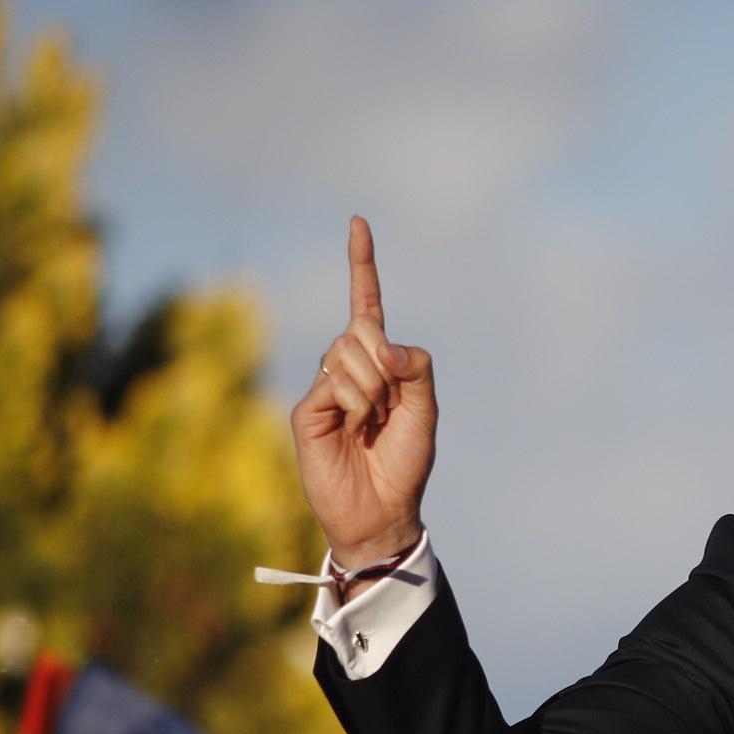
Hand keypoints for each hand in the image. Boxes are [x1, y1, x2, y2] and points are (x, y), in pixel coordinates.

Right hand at [291, 216, 435, 567]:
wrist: (382, 510)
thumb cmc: (405, 462)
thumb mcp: (426, 411)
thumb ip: (416, 368)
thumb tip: (382, 340)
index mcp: (379, 362)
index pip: (366, 304)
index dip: (362, 266)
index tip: (358, 223)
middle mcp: (347, 367)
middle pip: (363, 330)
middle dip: (386, 366)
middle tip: (387, 410)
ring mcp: (324, 387)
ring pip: (348, 354)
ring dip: (371, 391)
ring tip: (370, 426)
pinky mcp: (306, 410)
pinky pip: (334, 385)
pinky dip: (354, 406)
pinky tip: (353, 431)